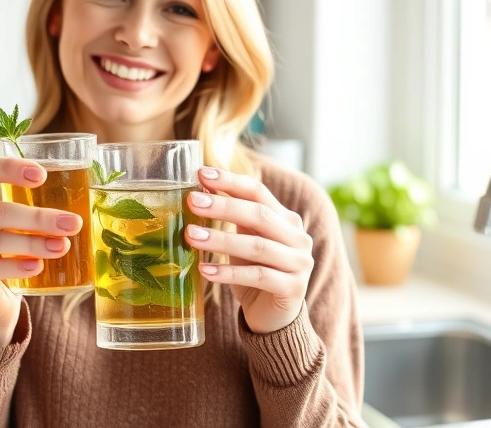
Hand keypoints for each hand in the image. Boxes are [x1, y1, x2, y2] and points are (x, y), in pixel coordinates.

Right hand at [0, 156, 82, 345]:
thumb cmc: (9, 256)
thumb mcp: (15, 227)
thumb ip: (32, 208)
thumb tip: (85, 195)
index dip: (8, 167)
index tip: (43, 175)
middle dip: (39, 217)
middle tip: (73, 223)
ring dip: (34, 242)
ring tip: (63, 246)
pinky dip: (16, 266)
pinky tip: (38, 266)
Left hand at [184, 166, 313, 334]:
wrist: (273, 316)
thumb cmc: (254, 272)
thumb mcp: (243, 240)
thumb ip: (232, 218)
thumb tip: (200, 191)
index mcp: (285, 219)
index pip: (258, 192)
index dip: (231, 181)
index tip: (202, 173)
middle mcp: (298, 237)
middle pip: (258, 215)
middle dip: (223, 207)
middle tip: (192, 201)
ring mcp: (299, 263)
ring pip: (257, 246)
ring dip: (221, 240)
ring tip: (191, 236)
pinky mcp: (292, 288)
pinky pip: (258, 276)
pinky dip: (229, 272)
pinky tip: (205, 270)